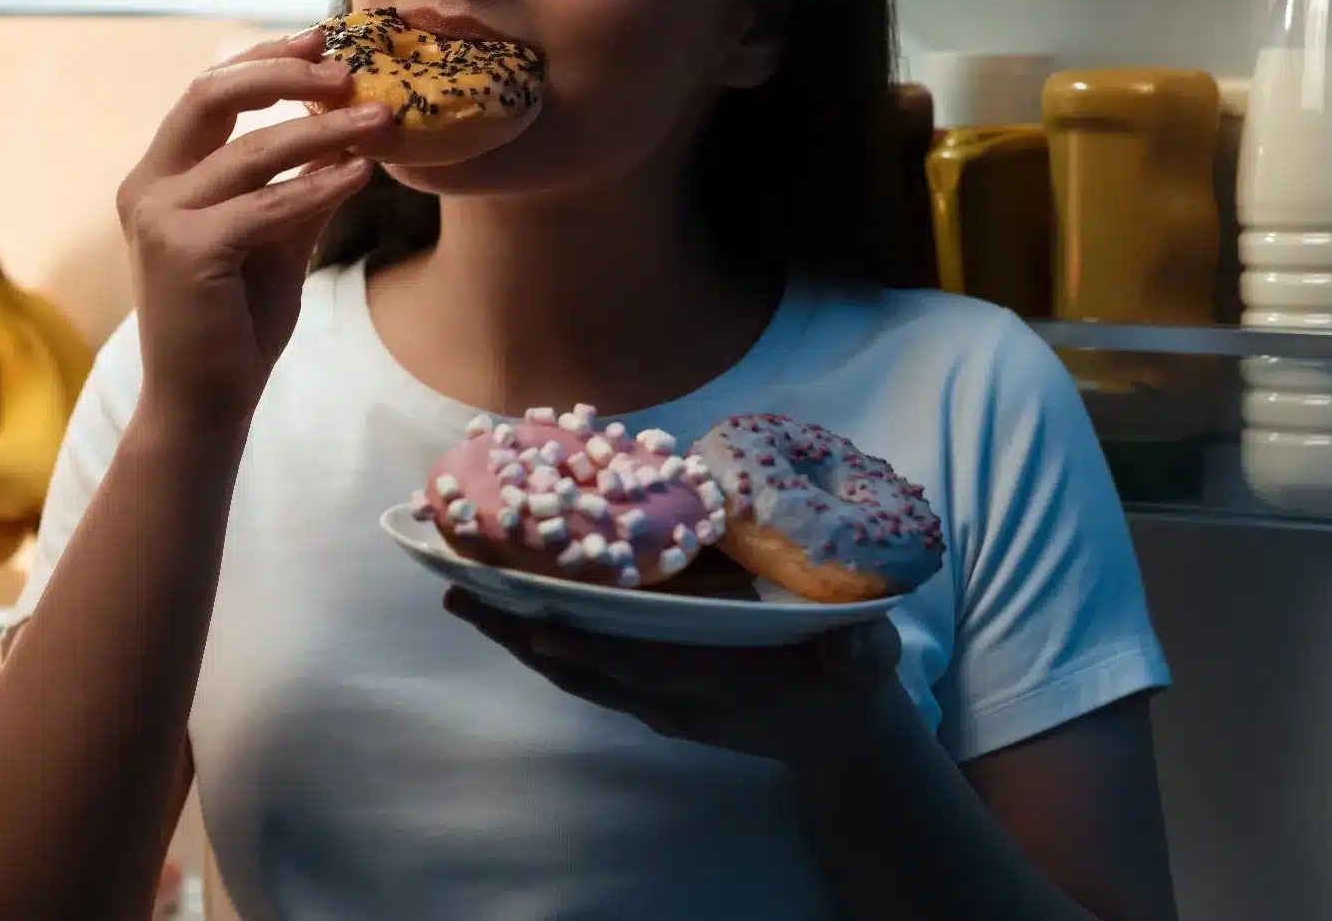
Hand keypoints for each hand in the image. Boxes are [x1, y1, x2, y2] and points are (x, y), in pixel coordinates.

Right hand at [116, 27, 389, 430]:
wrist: (204, 401)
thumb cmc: (236, 321)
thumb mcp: (275, 237)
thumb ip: (299, 183)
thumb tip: (350, 129)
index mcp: (159, 175)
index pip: (208, 93)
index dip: (265, 59)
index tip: (323, 38)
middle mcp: (147, 186)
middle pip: (211, 95)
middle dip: (284, 72)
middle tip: (347, 68)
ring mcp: (159, 217)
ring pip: (251, 150)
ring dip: (324, 129)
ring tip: (382, 119)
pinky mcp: (185, 250)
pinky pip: (266, 206)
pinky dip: (318, 186)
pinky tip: (361, 173)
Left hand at [445, 587, 903, 765]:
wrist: (839, 735)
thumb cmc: (850, 681)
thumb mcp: (868, 662)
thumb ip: (860, 654)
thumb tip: (852, 650)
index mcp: (721, 681)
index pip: (646, 664)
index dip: (593, 646)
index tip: (541, 623)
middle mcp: (677, 696)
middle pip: (588, 669)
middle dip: (525, 636)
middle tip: (462, 595)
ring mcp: (659, 700)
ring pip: (577, 674)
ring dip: (518, 640)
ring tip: (462, 598)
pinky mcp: (652, 696)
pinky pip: (587, 674)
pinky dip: (544, 645)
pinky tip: (507, 614)